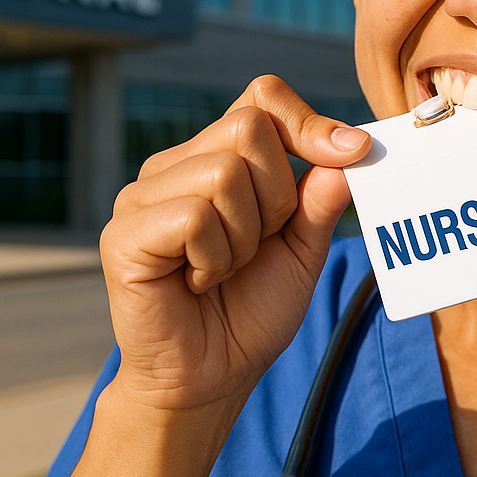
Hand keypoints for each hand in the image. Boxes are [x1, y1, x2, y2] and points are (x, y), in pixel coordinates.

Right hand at [98, 76, 371, 412]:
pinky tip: (199, 282)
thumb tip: (352, 147)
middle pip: (249, 128)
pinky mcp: (123, 233)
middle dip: (278, 196)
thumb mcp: (304, 249)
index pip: (262, 96)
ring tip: (224, 269)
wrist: (210, 379)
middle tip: (257, 246)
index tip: (351, 155)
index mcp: (216, 157)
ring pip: (225, 173)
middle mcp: (175, 165)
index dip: (308, 122)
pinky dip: (215, 258)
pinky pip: (194, 217)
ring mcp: (142, 195)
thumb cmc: (251, 312)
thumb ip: (322, 198)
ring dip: (246, 236)